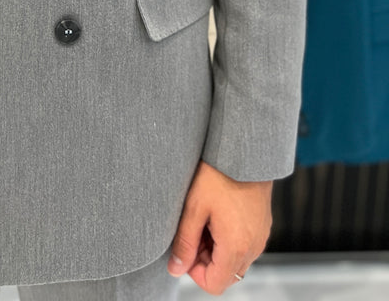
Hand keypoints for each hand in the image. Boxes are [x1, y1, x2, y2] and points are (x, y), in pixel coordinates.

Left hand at [166, 159, 271, 294]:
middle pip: (226, 275)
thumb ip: (184, 242)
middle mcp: (254, 246)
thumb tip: (176, 268)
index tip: (185, 249)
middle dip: (205, 261)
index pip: (215, 284)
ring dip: (216, 250)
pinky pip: (245, 245)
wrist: (244, 152)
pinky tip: (216, 215)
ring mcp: (261, 236)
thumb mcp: (194, 208)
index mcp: (237, 247)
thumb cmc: (219, 174)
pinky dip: (229, 240)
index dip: (194, 272)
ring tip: (203, 220)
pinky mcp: (262, 225)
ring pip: (235, 261)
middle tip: (192, 232)